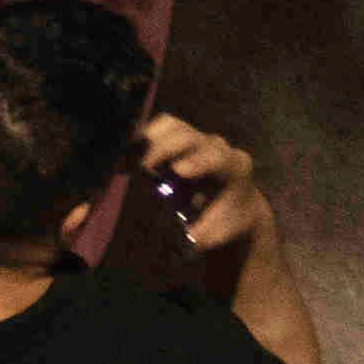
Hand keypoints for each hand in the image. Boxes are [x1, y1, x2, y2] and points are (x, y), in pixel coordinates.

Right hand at [132, 113, 267, 265]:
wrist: (237, 203)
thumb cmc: (230, 217)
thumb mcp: (224, 230)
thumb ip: (209, 232)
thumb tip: (191, 237)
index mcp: (234, 166)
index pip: (217, 158)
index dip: (198, 161)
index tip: (179, 170)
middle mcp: (216, 146)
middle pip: (189, 136)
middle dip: (165, 148)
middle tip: (142, 167)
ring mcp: (197, 139)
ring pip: (172, 126)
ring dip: (149, 138)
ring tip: (128, 156)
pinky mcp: (180, 137)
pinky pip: (160, 129)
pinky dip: (142, 138)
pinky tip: (126, 152)